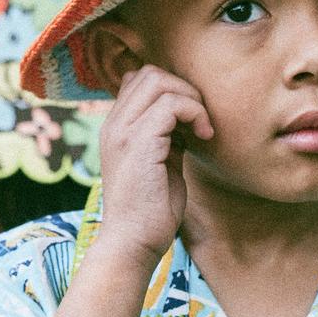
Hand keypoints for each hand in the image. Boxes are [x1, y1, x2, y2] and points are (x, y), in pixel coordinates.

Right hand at [94, 65, 212, 263]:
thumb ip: (168, 139)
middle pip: (150, 73)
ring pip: (160, 81)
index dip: (172, 91)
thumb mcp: (162, 165)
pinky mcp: (139, 142)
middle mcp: (114, 124)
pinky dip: (194, 114)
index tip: (191, 122)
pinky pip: (171, 104)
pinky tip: (203, 137)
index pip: (139, 80)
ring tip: (202, 130)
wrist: (133, 243)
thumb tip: (186, 120)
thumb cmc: (151, 212)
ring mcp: (123, 131)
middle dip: (184, 90)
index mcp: (117, 128)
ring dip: (191, 100)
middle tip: (200, 123)